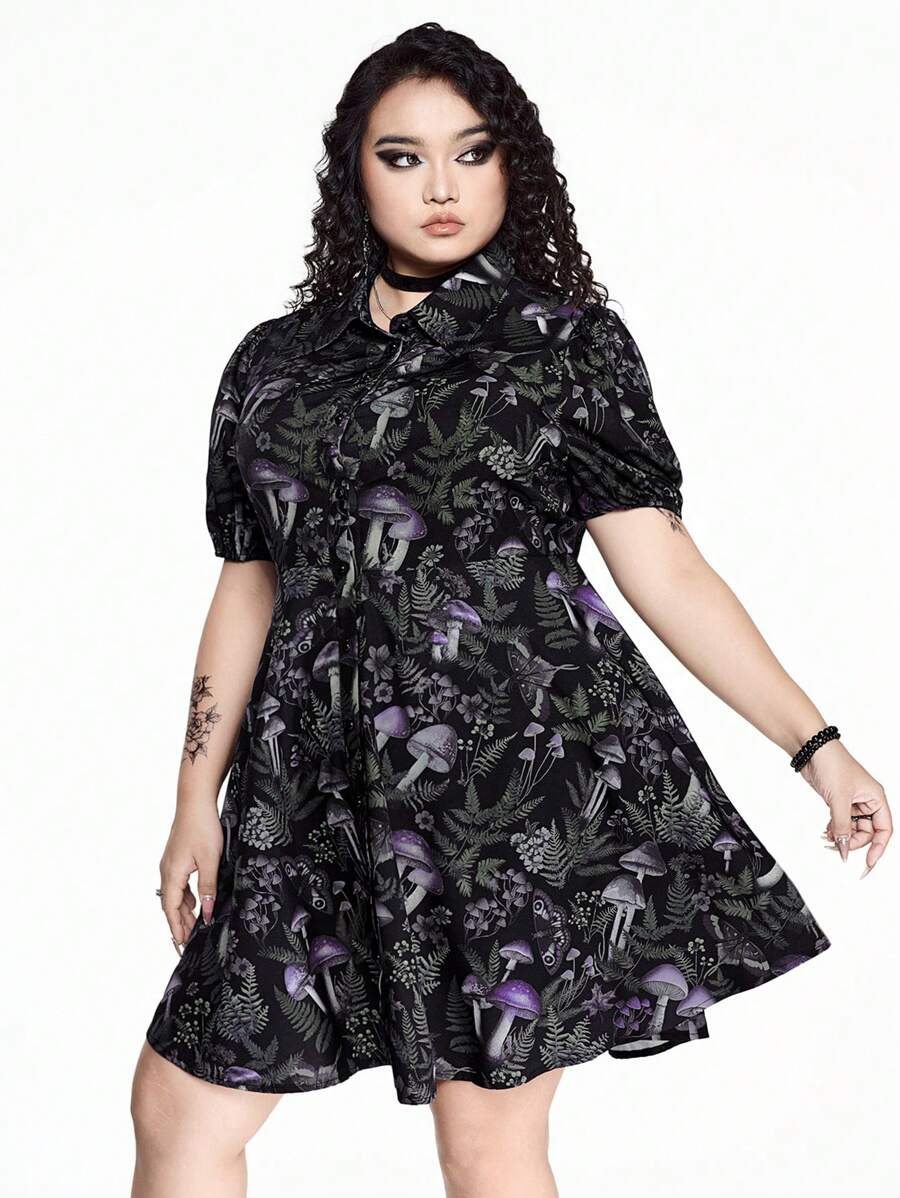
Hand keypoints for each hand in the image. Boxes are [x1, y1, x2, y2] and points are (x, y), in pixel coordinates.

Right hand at [157, 802, 223, 951]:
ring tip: (193, 928)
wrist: (195, 802)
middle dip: (179, 924)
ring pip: (175, 896)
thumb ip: (208, 887)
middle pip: (171, 905)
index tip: (180, 946)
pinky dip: (185, 898)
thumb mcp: (210, 859)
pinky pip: (178, 885)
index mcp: (172, 874)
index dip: (176, 928)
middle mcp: (167, 871)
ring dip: (183, 912)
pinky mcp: (176, 859)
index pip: (171, 910)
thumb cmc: (202, 827)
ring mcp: (170, 865)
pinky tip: (195, 903)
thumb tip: (207, 912)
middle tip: (187, 943)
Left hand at [797, 739, 891, 876]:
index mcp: (876, 798)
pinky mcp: (838, 801)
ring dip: (842, 836)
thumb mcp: (839, 800)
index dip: (878, 848)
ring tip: (828, 838)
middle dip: (853, 842)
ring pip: (853, 829)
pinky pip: (841, 822)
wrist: (811, 749)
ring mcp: (852, 801)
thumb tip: (844, 850)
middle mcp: (867, 801)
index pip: (884, 830)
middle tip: (838, 846)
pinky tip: (826, 832)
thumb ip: (843, 827)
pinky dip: (835, 829)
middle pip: (868, 833)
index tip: (868, 864)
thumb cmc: (832, 764)